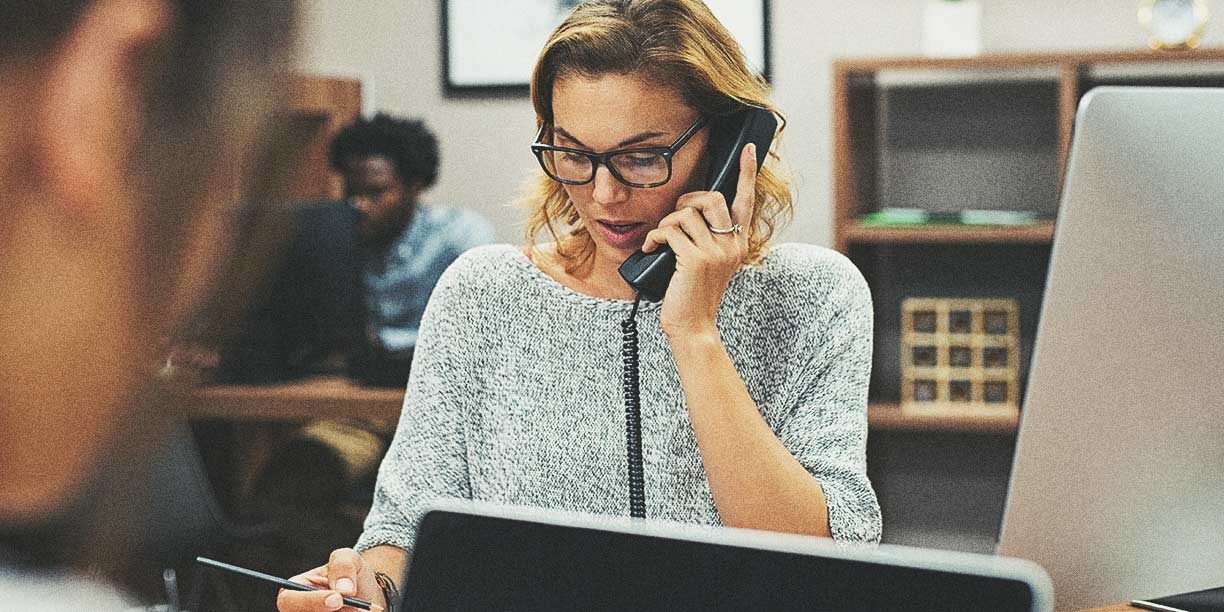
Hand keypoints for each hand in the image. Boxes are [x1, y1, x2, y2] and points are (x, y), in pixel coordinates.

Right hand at [276, 548, 385, 611]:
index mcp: (293, 591)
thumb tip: (343, 589)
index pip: (288, 601)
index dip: (311, 601)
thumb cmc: (350, 575)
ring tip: (361, 610)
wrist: (366, 594)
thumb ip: (342, 565)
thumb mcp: (347, 558)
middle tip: (358, 607)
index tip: (337, 599)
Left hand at [642, 142, 756, 340]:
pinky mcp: (695, 259)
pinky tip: (650, 250)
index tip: (748, 150)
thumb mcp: (710, 265)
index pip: (747, 202)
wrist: (693, 328)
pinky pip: (669, 230)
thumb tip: (689, 212)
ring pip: (686, 213)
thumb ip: (708, 240)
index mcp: (739, 245)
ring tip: (660, 241)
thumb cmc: (694, 296)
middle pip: (711, 198)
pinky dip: (654, 237)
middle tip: (674, 218)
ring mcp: (715, 252)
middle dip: (686, 200)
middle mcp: (732, 246)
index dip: (747, 173)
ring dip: (666, 223)